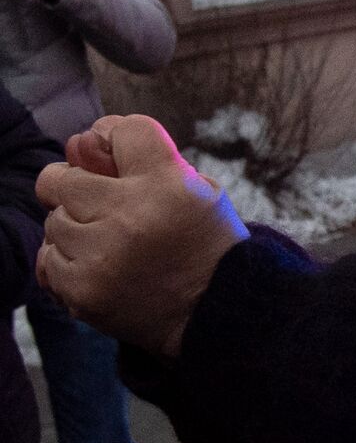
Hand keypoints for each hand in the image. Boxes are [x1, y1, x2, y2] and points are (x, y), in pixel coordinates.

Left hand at [36, 115, 249, 356]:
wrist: (219, 313)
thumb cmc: (206, 245)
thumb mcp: (200, 191)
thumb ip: (147, 163)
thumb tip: (79, 145)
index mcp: (169, 182)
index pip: (122, 129)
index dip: (114, 136)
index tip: (119, 155)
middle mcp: (132, 214)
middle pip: (62, 177)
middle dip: (75, 186)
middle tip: (98, 203)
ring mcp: (103, 254)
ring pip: (54, 221)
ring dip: (76, 229)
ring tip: (110, 243)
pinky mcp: (84, 290)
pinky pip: (49, 259)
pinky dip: (70, 262)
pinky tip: (102, 268)